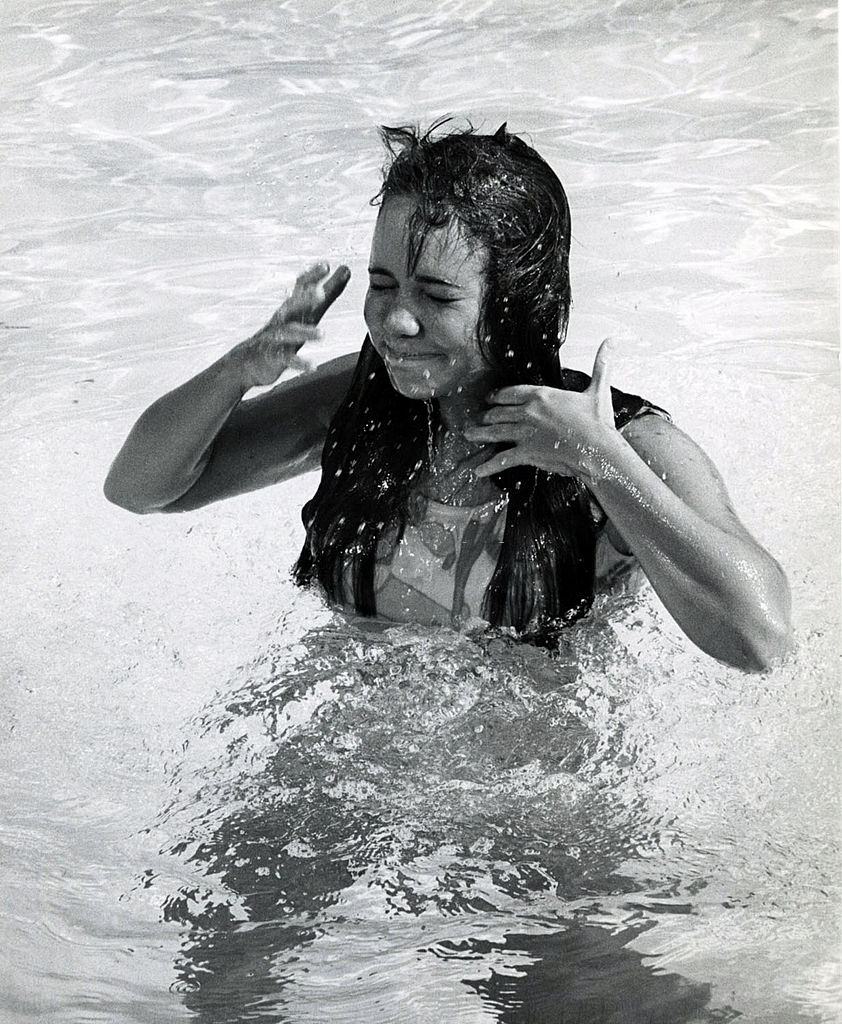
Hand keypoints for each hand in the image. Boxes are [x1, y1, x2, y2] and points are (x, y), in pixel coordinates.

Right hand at [233, 262, 350, 388]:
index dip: (311, 276)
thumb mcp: (308, 311)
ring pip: (288, 332)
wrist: (248, 360)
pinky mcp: (273, 358)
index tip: (325, 265)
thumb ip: (328, 292)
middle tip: (320, 293)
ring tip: (322, 334)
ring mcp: (276, 338)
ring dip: (305, 332)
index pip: (300, 287)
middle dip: (304, 298)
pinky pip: (286, 359)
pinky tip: (312, 366)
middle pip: (291, 305)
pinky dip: (299, 363)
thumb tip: (346, 269)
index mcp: (292, 307)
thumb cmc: (282, 332)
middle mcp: (282, 319)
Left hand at [465, 338, 619, 479]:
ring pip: (496, 432)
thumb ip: (602, 364)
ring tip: (468, 435)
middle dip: (487, 415)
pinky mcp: (527, 453)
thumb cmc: (599, 422)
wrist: (598, 449)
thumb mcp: (599, 389)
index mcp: (542, 395)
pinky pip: (502, 459)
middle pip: (500, 412)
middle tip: (479, 418)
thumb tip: (612, 341)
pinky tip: (477, 470)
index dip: (498, 396)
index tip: (490, 398)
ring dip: (480, 434)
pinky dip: (488, 465)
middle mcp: (529, 412)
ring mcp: (525, 433)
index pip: (512, 392)